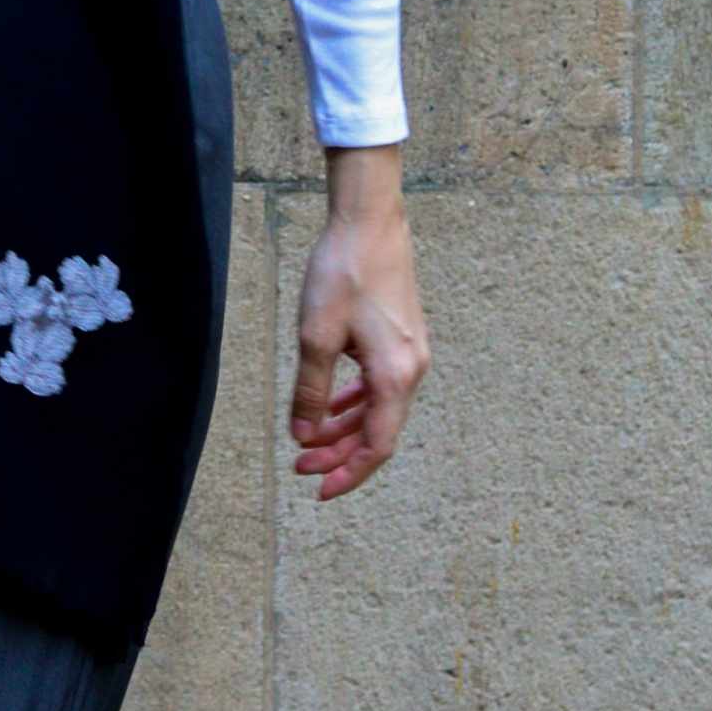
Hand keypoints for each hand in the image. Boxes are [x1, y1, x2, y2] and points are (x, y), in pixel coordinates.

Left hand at [288, 158, 429, 500]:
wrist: (369, 221)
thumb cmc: (343, 273)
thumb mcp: (316, 337)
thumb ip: (311, 392)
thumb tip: (304, 434)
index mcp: (395, 376)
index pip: (377, 446)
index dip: (349, 473)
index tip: (319, 489)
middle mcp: (411, 370)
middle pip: (377, 431)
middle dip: (339, 452)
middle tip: (300, 465)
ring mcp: (409, 353)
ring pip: (377, 408)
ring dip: (343, 427)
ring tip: (307, 439)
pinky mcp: (401, 337)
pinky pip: (379, 384)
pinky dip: (354, 400)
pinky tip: (331, 405)